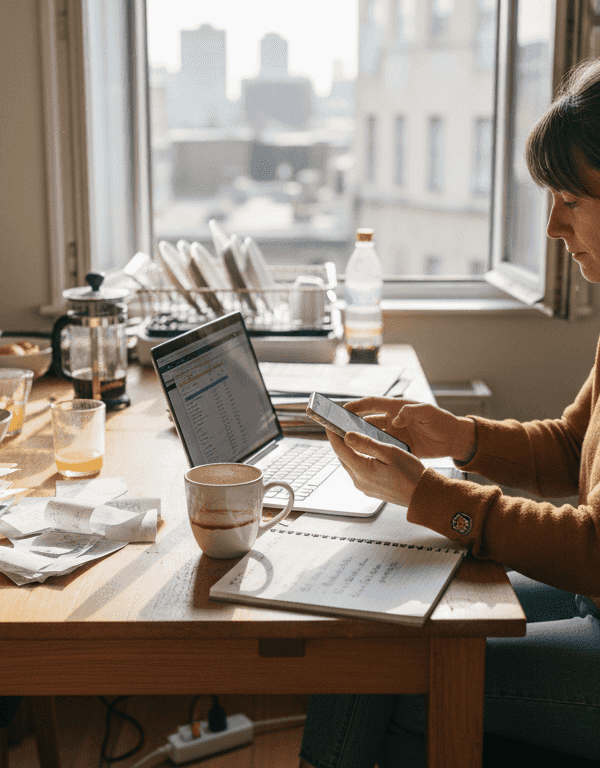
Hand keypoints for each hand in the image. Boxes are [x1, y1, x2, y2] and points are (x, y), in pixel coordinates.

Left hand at [325, 427, 425, 506]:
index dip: (332, 434)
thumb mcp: (390, 452)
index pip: (340, 449)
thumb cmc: (410, 473)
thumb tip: (347, 435)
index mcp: (362, 470)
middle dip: (339, 441)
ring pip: (349, 464)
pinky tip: (362, 451)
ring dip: (348, 450)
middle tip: (339, 426)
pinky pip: (357, 471)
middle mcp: (359, 481)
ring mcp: (363, 487)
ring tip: (350, 436)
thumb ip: (367, 443)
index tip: (328, 422)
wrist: (422, 495)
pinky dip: (356, 459)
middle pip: (342, 457)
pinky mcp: (369, 489)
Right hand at [343, 397, 476, 462]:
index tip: (343, 409)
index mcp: (397, 407)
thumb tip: (396, 418)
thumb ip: (411, 412)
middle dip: (353, 425)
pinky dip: (374, 452)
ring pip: (373, 436)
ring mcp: (395, 434)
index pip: (371, 403)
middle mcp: (392, 419)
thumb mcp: (428, 412)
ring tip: (350, 446)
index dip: (356, 405)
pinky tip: (368, 458)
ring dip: (363, 440)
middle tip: (340, 432)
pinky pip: (383, 449)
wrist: (454, 440)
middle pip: (368, 421)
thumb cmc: (442, 421)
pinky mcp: (400, 447)